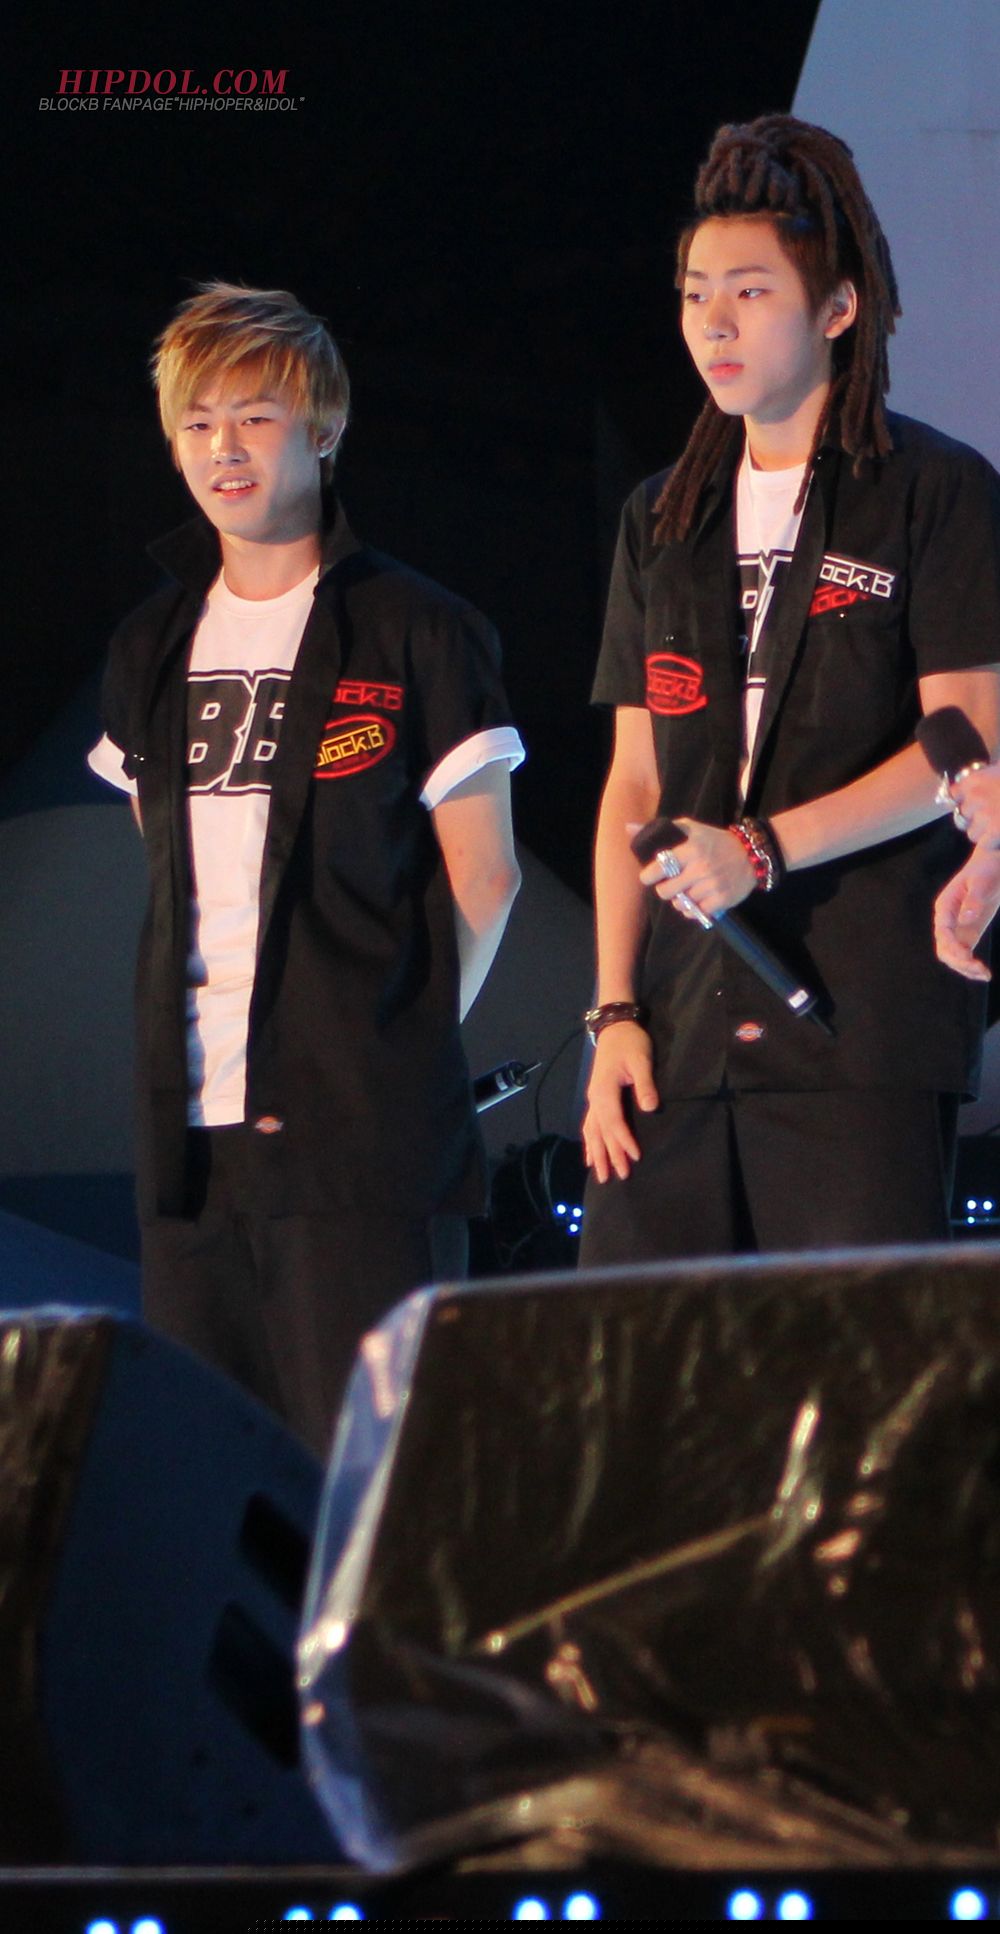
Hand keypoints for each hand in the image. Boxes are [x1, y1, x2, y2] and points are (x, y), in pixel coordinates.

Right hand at [582, 1021, 658, 1181]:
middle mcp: (595, 1099)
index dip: (623, 1140)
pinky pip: (589, 1126)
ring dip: (597, 1154)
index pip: (614, 1122)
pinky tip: (590, 1156)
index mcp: (605, 1090)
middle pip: (601, 1132)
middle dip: (610, 1155)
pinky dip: (589, 1142)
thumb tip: (651, 1108)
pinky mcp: (595, 1098)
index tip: (635, 1156)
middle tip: (621, 1176)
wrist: (615, 1028)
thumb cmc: (630, 1042)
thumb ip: (645, 1084)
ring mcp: (593, 1099)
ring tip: (601, 1175)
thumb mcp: (641, 1059)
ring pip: (592, 1132)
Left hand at [637, 818, 755, 917]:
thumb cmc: (715, 841)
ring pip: (681, 904)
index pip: (660, 866)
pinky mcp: (722, 900)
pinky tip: (697, 900)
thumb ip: (660, 829)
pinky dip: (693, 910)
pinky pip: (696, 914)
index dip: (649, 875)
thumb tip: (629, 828)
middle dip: (665, 890)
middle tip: (670, 884)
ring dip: (680, 900)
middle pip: (666, 891)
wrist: (751, 854)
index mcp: (691, 849)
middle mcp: (701, 868)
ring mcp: (712, 886)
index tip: (649, 876)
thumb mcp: (691, 828)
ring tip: (687, 891)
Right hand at [933, 847, 999, 979]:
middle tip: (981, 970)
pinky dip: (971, 965)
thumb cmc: (987, 868)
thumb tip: (966, 919)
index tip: (970, 958)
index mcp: (945, 906)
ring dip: (965, 968)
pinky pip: (964, 954)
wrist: (992, 863)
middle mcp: (946, 920)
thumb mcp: (983, 880)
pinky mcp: (967, 932)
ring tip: (985, 975)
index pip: (943, 933)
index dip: (953, 948)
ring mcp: (956, 928)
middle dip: (959, 962)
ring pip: (952, 956)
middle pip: (944, 949)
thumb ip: (974, 899)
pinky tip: (984, 973)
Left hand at [950, 763, 999, 846]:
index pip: (952, 794)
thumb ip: (988, 775)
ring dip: (986, 833)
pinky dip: (995, 843)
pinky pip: (985, 844)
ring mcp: (985, 815)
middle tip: (996, 816)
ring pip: (972, 833)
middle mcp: (976, 796)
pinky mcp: (995, 831)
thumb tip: (962, 790)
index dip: (963, 802)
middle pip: (962, 816)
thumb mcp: (999, 769)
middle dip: (976, 819)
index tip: (972, 805)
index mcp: (976, 779)